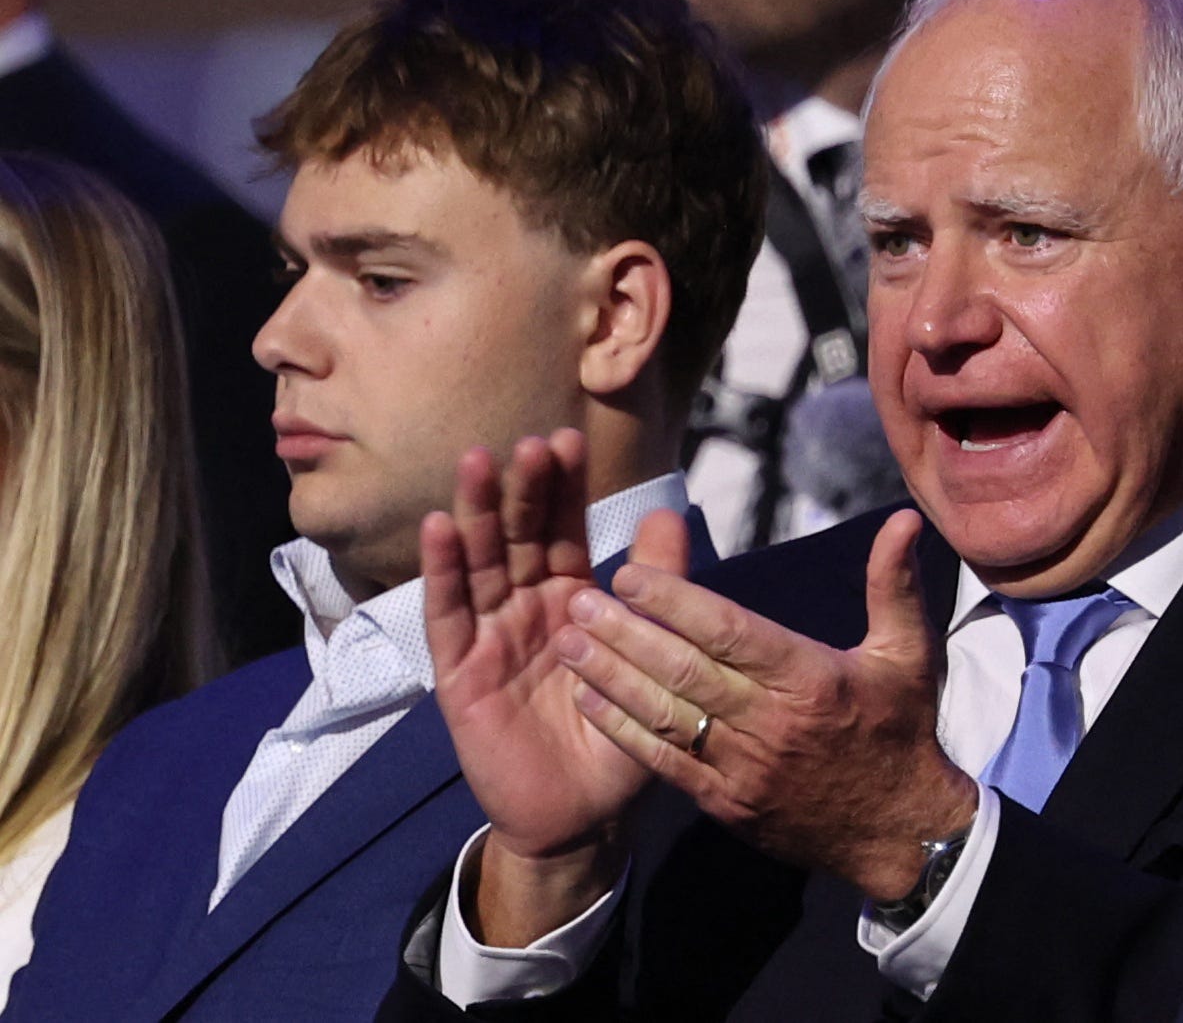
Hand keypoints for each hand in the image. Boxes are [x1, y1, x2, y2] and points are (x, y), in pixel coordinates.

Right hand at [422, 430, 687, 942]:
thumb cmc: (620, 736)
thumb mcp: (653, 659)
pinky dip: (442, 572)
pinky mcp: (461, 673)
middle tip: (529, 442)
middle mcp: (528, 608)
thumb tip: (671, 510)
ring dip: (476, 512)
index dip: (564, 487)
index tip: (568, 437)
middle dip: (521, 488)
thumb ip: (663, 589)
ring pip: (480, 563)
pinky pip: (449, 616)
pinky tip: (439, 527)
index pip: (565, 530)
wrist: (583, 818)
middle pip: (518, 536)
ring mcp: (491, 636)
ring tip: (477, 461)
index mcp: (574, 599)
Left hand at [555, 508, 977, 900]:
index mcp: (810, 678)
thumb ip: (894, 584)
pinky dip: (622, 731)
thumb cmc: (900, 732)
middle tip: (577, 599)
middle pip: (684, 670)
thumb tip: (905, 520)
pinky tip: (587, 701)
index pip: (729, 631)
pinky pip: (663, 764)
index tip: (628, 573)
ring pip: (664, 715)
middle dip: (625, 633)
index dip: (674, 601)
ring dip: (610, 677)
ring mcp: (743, 768)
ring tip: (566, 642)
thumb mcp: (909, 655)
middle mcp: (771, 722)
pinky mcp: (726, 804)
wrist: (898, 834)